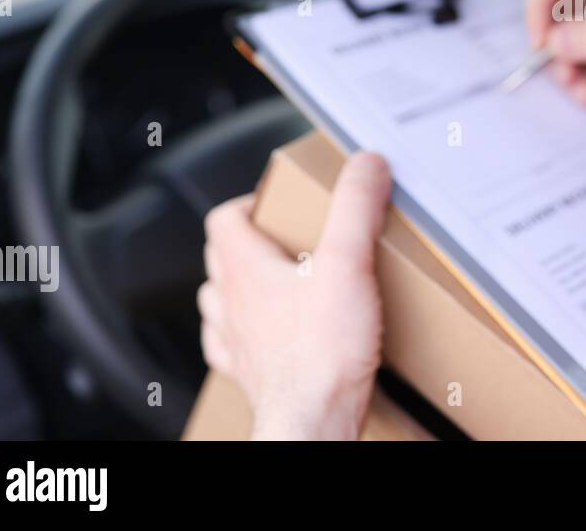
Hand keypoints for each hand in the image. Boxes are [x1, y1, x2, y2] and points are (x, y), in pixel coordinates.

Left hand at [198, 151, 390, 439]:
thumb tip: (365, 164)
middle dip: (248, 242)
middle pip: (221, 259)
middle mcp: (231, 305)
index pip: (222, 220)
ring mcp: (237, 343)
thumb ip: (356, 207)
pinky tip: (269, 335)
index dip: (246, 204)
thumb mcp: (348, 262)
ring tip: (276, 283)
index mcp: (246, 270)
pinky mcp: (252, 375)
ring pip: (220, 304)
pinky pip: (232, 348)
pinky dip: (244, 335)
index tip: (276, 203)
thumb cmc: (323, 353)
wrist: (314, 419)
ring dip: (240, 288)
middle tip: (285, 238)